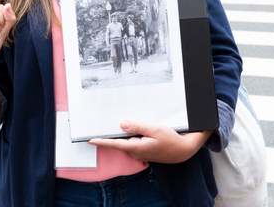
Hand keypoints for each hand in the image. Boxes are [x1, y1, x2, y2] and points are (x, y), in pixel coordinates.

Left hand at [89, 120, 211, 163]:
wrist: (183, 150)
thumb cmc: (171, 140)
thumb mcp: (155, 129)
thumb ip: (138, 127)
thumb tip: (122, 124)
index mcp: (137, 147)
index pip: (115, 144)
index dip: (102, 141)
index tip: (90, 140)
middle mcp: (136, 152)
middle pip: (120, 141)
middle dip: (114, 132)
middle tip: (106, 121)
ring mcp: (140, 152)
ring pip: (128, 140)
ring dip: (125, 133)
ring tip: (125, 121)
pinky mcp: (144, 150)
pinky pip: (134, 141)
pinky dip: (133, 135)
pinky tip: (137, 127)